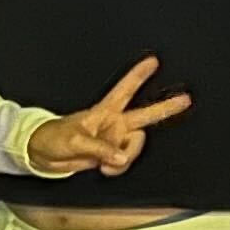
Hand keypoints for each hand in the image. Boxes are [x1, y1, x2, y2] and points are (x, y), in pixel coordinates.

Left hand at [25, 56, 193, 178]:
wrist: (43, 155)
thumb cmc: (54, 138)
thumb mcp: (75, 140)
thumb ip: (100, 149)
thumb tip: (121, 159)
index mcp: (104, 111)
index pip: (125, 90)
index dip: (138, 75)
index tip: (153, 61)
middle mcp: (114, 123)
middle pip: (145, 115)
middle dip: (165, 108)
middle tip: (186, 98)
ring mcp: (114, 140)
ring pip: (135, 147)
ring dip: (125, 158)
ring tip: (105, 165)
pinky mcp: (110, 156)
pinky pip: (124, 163)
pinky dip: (117, 169)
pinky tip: (105, 169)